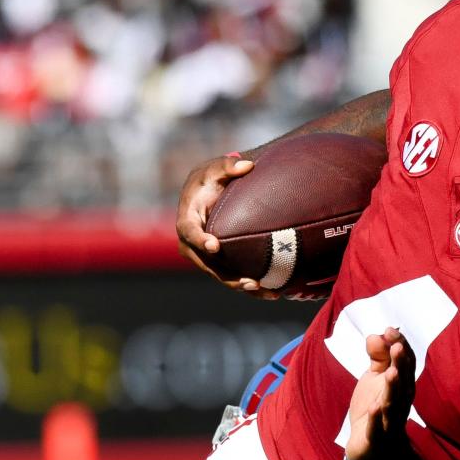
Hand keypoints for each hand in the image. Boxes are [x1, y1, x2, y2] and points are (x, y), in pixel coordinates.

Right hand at [174, 152, 277, 297]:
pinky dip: (250, 287)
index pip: (189, 233)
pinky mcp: (218, 263)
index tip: (215, 246)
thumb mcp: (216, 168)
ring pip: (222, 276)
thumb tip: (247, 165)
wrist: (208, 194)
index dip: (200, 240)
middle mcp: (192, 244)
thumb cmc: (210, 179)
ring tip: (266, 291)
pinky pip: (232, 277)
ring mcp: (204, 257)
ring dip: (243, 286)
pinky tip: (272, 293)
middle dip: (228, 276)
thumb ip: (228, 165)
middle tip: (250, 281)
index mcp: (186, 220)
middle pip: (208, 264)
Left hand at [344, 327, 414, 459]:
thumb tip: (376, 334)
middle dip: (401, 365)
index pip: (406, 364)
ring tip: (391, 373)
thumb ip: (377, 356)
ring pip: (393, 404)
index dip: (399, 347)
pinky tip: (375, 407)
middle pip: (403, 382)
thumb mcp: (374, 378)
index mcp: (402, 387)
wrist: (368, 446)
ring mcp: (389, 422)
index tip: (389, 330)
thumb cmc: (374, 409)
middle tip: (396, 347)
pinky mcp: (377, 439)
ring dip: (393, 389)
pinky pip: (378, 429)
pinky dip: (377, 419)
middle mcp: (400, 403)